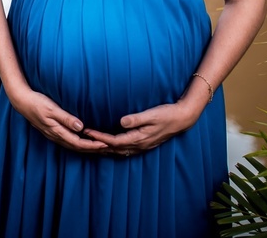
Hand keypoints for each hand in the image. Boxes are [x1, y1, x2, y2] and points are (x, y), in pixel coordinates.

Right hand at [7, 89, 108, 152]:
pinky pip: (69, 141)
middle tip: (107, 149)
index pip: (78, 143)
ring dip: (86, 148)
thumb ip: (66, 118)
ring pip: (73, 146)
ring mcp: (53, 135)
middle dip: (92, 149)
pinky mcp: (53, 131)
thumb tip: (81, 127)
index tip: (105, 144)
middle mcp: (56, 136)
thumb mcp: (52, 108)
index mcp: (57, 131)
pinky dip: (79, 143)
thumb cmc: (37, 102)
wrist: (22, 101)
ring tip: (99, 147)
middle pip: (77, 148)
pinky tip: (84, 140)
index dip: (92, 145)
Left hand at [85, 99, 202, 157]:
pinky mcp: (145, 144)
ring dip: (106, 149)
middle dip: (99, 145)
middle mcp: (139, 145)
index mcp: (139, 138)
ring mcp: (142, 146)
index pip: (114, 141)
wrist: (182, 119)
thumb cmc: (166, 114)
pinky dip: (115, 149)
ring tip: (93, 145)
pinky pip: (126, 150)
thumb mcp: (151, 114)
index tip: (87, 132)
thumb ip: (136, 119)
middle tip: (84, 141)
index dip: (100, 138)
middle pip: (114, 149)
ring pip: (120, 151)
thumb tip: (121, 122)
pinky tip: (111, 146)